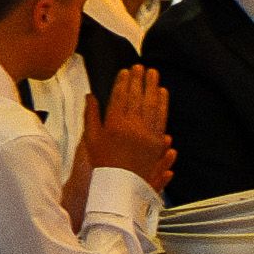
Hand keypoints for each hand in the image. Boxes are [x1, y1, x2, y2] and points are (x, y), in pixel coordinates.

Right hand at [85, 65, 174, 194]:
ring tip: (153, 75)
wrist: (119, 187)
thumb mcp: (91, 139)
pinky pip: (162, 118)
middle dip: (139, 80)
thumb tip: (90, 96)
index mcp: (114, 124)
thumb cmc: (102, 163)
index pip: (120, 96)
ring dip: (153, 87)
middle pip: (137, 97)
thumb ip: (91, 115)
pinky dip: (163, 104)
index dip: (123, 82)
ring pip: (152, 105)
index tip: (126, 71)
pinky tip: (163, 93)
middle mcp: (132, 127)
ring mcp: (147, 134)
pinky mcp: (157, 143)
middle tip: (141, 67)